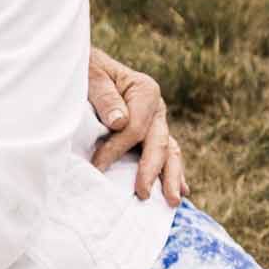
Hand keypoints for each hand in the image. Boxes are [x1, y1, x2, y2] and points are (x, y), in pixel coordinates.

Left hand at [87, 46, 185, 205]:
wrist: (88, 67)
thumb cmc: (87, 71)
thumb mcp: (92, 76)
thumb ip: (105, 97)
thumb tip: (120, 122)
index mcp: (145, 91)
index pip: (135, 128)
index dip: (117, 148)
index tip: (97, 166)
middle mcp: (156, 108)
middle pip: (159, 143)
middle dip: (152, 171)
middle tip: (142, 194)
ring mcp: (157, 122)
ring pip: (169, 152)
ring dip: (171, 177)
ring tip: (172, 201)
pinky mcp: (152, 134)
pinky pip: (166, 155)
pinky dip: (173, 172)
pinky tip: (180, 190)